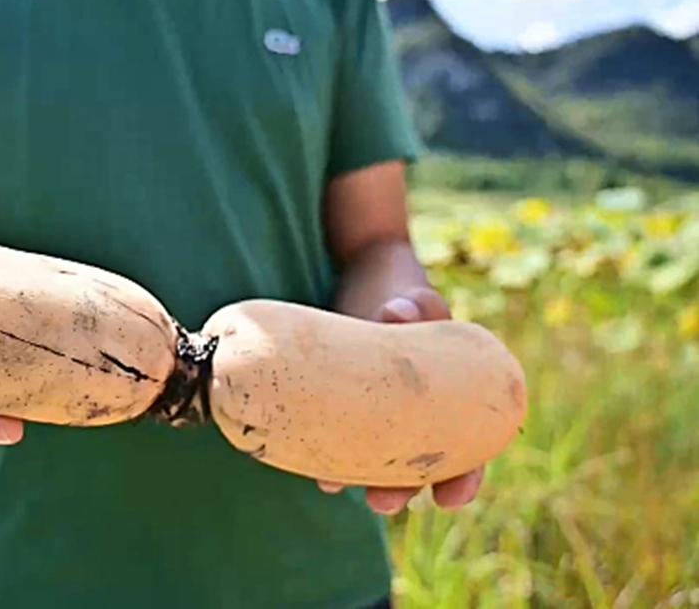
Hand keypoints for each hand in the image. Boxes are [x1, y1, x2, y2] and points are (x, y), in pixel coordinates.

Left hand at [318, 286, 482, 514]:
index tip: (451, 499)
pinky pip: (331, 431)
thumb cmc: (402, 292)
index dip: (463, 479)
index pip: (468, 448)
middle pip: (414, 466)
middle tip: (384, 503)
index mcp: (451, 398)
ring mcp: (371, 412)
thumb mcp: (415, 296)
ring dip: (355, 476)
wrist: (362, 275)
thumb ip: (417, 306)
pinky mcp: (335, 401)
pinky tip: (310, 463)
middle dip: (399, 489)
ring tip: (335, 485)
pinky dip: (322, 448)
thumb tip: (394, 313)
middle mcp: (412, 415)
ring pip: (369, 456)